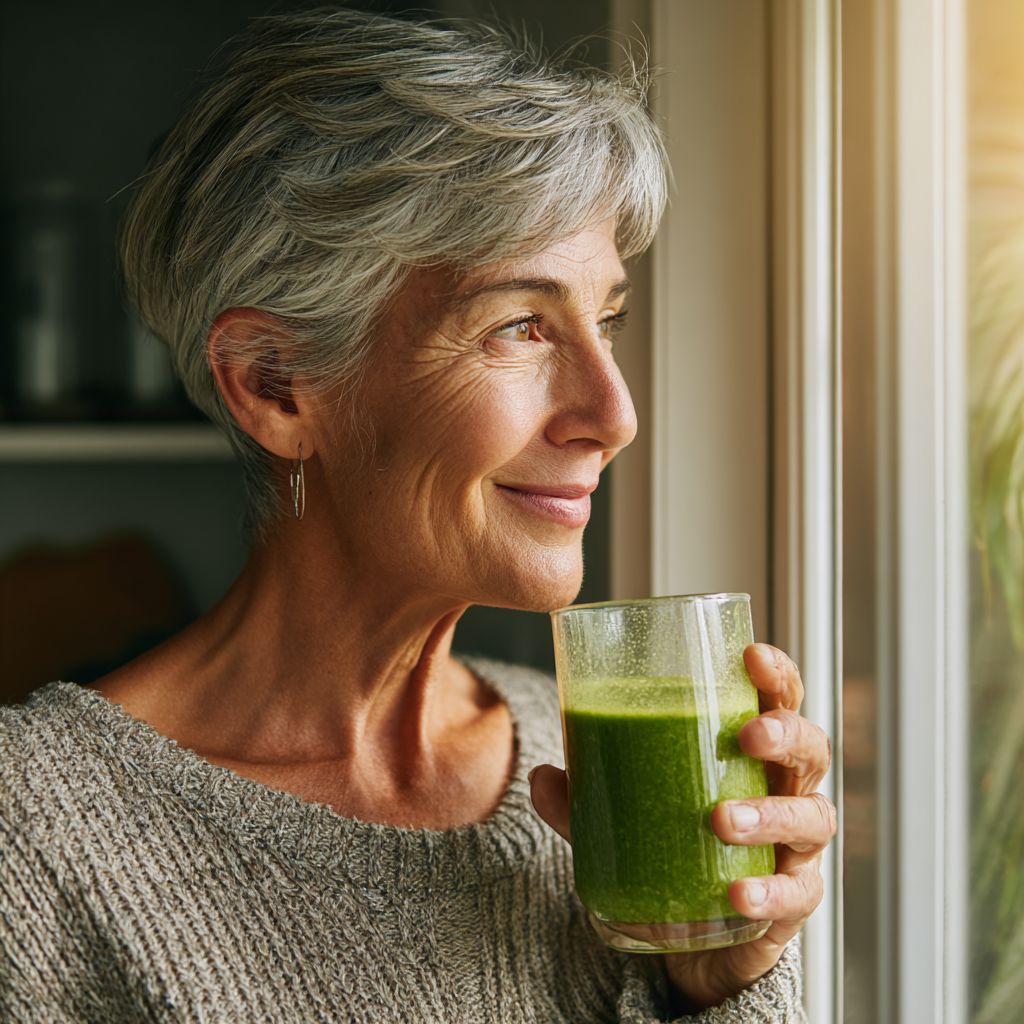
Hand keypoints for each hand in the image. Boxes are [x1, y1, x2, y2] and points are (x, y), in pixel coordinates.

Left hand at [530, 643, 834, 1009]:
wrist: (692, 940)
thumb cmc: (671, 851)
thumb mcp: (621, 818)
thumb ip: (585, 799)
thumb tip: (538, 776)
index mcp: (750, 754)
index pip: (778, 701)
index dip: (775, 674)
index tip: (751, 655)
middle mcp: (785, 791)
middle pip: (812, 749)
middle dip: (786, 734)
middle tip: (748, 735)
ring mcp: (796, 847)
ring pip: (811, 817)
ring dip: (771, 813)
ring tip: (724, 820)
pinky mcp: (793, 902)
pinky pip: (796, 894)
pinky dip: (770, 893)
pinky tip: (740, 894)